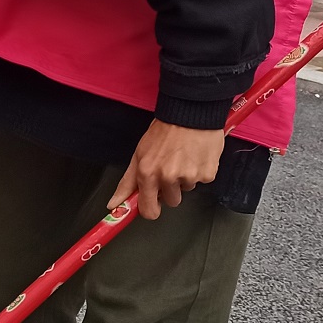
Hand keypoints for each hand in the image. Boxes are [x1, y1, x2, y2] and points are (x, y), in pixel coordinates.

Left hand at [111, 119, 225, 218]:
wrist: (190, 113)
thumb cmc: (165, 131)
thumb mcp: (139, 154)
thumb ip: (127, 183)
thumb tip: (114, 204)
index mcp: (148, 173)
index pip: (148, 210)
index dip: (150, 208)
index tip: (152, 204)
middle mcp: (168, 176)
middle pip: (171, 201)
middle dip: (170, 189)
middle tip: (170, 168)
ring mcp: (189, 176)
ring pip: (186, 190)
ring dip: (184, 178)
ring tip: (183, 158)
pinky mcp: (207, 173)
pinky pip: (202, 181)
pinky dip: (199, 171)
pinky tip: (195, 156)